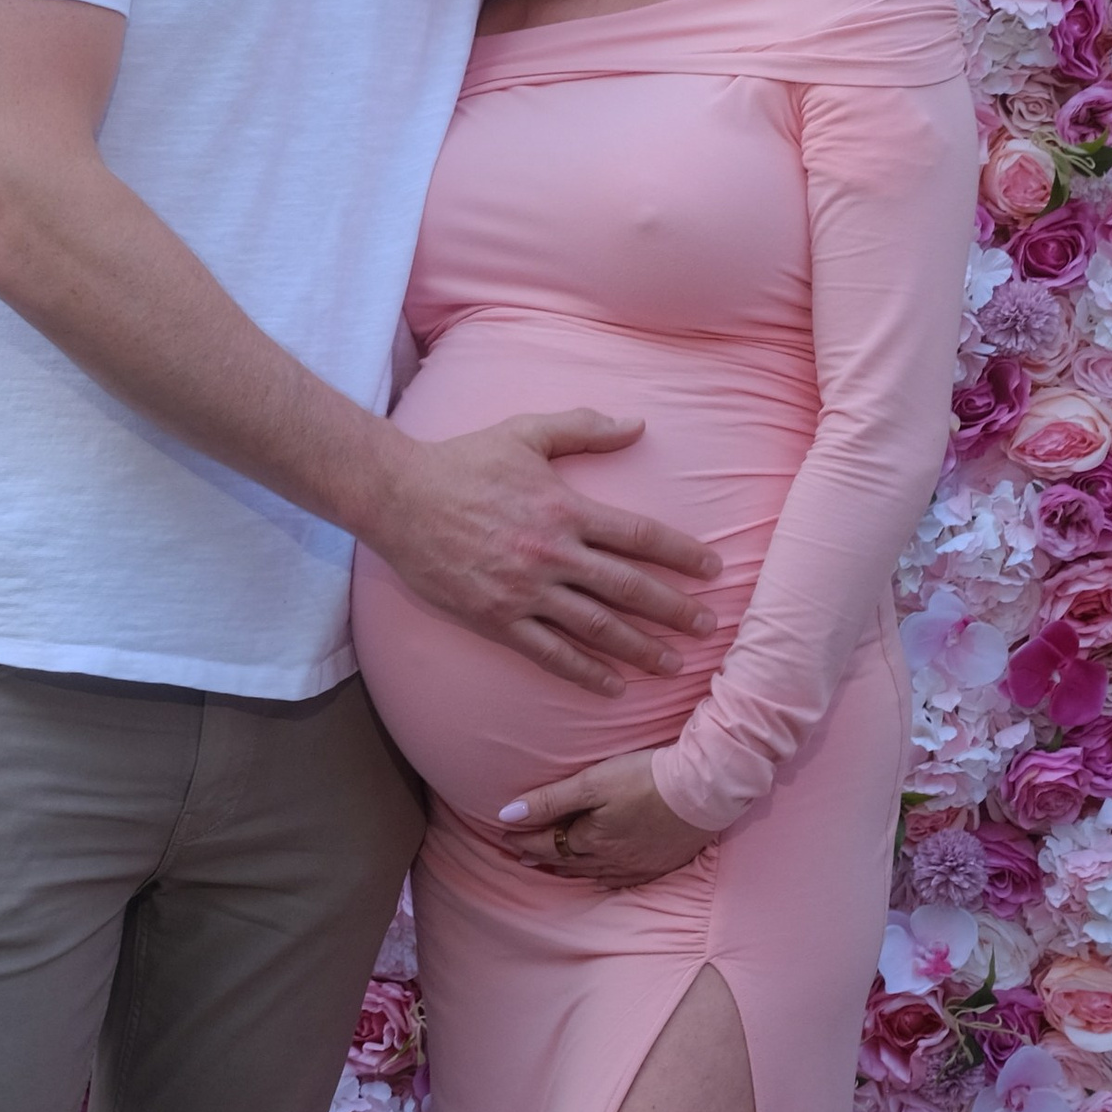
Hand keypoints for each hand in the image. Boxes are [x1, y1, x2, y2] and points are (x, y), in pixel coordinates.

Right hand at [368, 414, 719, 696]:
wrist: (398, 497)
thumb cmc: (463, 462)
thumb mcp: (525, 432)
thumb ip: (584, 428)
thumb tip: (638, 424)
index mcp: (565, 508)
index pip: (639, 536)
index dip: (681, 554)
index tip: (713, 569)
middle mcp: (552, 554)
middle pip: (628, 588)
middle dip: (674, 609)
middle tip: (709, 628)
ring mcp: (525, 591)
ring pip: (596, 627)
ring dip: (640, 648)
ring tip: (673, 664)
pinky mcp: (496, 618)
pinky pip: (549, 653)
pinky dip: (584, 672)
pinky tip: (612, 686)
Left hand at [497, 749, 711, 886]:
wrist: (705, 788)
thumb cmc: (648, 779)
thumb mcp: (593, 782)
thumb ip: (550, 800)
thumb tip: (507, 816)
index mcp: (592, 839)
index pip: (547, 842)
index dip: (523, 838)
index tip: (503, 833)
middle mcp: (611, 860)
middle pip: (567, 861)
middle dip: (540, 855)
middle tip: (520, 852)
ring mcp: (638, 865)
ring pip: (592, 873)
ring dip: (568, 869)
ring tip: (551, 866)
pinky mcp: (661, 864)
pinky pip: (624, 881)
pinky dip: (604, 879)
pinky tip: (600, 878)